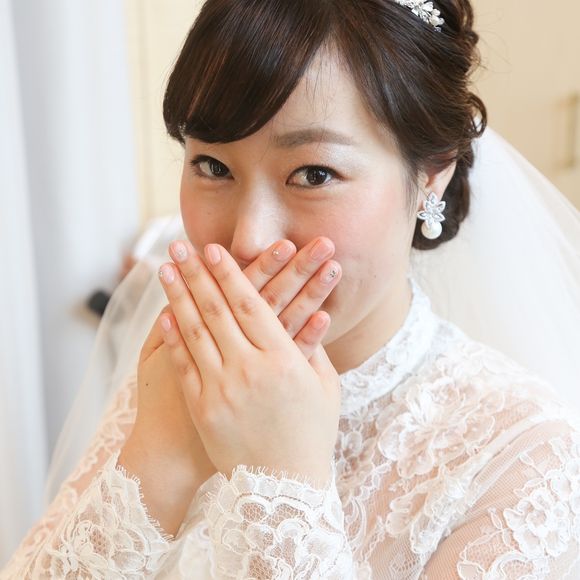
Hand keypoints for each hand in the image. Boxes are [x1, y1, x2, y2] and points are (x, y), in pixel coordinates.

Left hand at [159, 240, 341, 484]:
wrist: (283, 489)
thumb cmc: (310, 436)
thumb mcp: (325, 388)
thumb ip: (313, 349)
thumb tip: (310, 316)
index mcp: (283, 359)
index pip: (251, 304)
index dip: (230, 273)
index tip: (213, 248)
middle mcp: (249, 368)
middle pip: (217, 310)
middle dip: (197, 273)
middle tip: (180, 246)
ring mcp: (222, 389)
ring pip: (195, 331)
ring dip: (178, 296)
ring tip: (165, 269)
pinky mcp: (203, 409)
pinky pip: (185, 365)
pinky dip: (173, 337)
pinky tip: (165, 314)